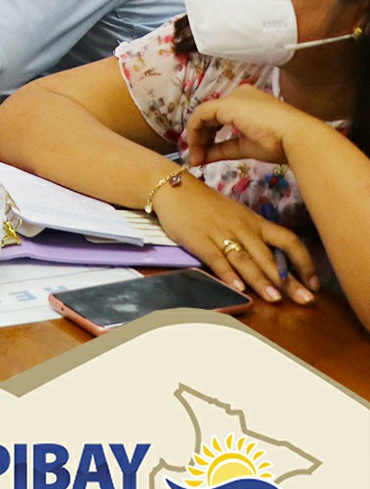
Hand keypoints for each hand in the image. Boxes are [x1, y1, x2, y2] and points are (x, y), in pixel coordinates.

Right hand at [153, 175, 316, 303]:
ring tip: (275, 299)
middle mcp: (243, 228)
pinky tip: (237, 288)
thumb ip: (254, 237)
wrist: (175, 188)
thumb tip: (275, 262)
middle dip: (288, 280)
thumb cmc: (207, 205)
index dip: (304, 262)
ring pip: (245, 259)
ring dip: (261, 280)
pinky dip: (227, 274)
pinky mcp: (199, 239)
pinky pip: (216, 258)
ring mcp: (220, 233)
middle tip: (304, 300)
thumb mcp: (237, 216)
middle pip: (269, 256)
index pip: (288, 241)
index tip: (314, 283)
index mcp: (255, 222)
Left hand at [185, 86, 328, 166]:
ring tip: (196, 157)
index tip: (204, 156)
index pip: (221, 119)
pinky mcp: (226, 104)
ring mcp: (233, 98)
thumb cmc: (281, 143)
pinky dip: (194, 132)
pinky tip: (195, 148)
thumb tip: (203, 158)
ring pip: (204, 116)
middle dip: (200, 138)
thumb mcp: (247, 147)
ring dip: (196, 137)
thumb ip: (224, 149)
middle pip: (210, 117)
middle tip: (196, 158)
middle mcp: (240, 96)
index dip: (209, 137)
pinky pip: (201, 115)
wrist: (297, 137)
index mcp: (249, 104)